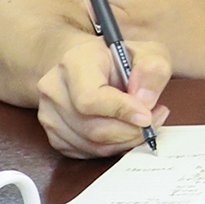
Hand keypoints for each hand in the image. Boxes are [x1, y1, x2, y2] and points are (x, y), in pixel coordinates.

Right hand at [33, 36, 169, 159]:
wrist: (94, 65)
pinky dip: (112, 147)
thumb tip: (145, 100)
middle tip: (155, 119)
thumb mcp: (148, 52)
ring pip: (91, 144)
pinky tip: (126, 130)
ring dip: (125, 140)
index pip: (90, 98)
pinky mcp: (54, 134)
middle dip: (130, 130)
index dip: (121, 112)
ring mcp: (49, 114)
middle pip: (92, 127)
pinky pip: (86, 152)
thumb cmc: (121, 58)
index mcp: (74, 63)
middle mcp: (54, 89)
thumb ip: (153, 69)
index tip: (146, 116)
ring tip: (145, 122)